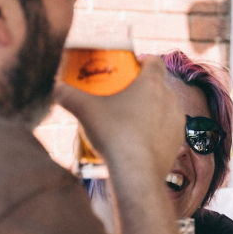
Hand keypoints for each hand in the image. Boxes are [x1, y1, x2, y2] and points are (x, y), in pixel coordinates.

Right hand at [55, 56, 182, 176]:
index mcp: (152, 83)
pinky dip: (156, 130)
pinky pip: (168, 128)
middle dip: (143, 88)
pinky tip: (139, 139)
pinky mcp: (179, 139)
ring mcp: (177, 119)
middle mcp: (170, 98)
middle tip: (122, 96)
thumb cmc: (113, 134)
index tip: (129, 69)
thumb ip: (67, 95)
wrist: (136, 172)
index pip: (155, 61)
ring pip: (165, 107)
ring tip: (130, 120)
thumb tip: (53, 87)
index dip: (143, 61)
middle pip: (158, 84)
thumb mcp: (84, 111)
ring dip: (151, 109)